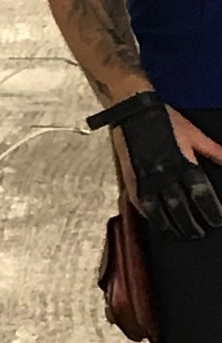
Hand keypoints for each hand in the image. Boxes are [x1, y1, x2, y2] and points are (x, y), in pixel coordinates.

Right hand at [113, 97, 221, 235]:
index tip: (217, 221)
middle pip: (181, 210)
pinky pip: (140, 203)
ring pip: (159, 212)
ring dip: (170, 225)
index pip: (201, 196)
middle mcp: (165, 176)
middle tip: (199, 233)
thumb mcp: (194, 133)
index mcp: (184, 164)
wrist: (133, 109)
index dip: (211, 212)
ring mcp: (146, 179)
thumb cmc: (165, 118)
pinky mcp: (130, 178)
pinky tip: (156, 221)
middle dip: (192, 225)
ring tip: (179, 233)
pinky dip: (149, 215)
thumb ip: (213, 151)